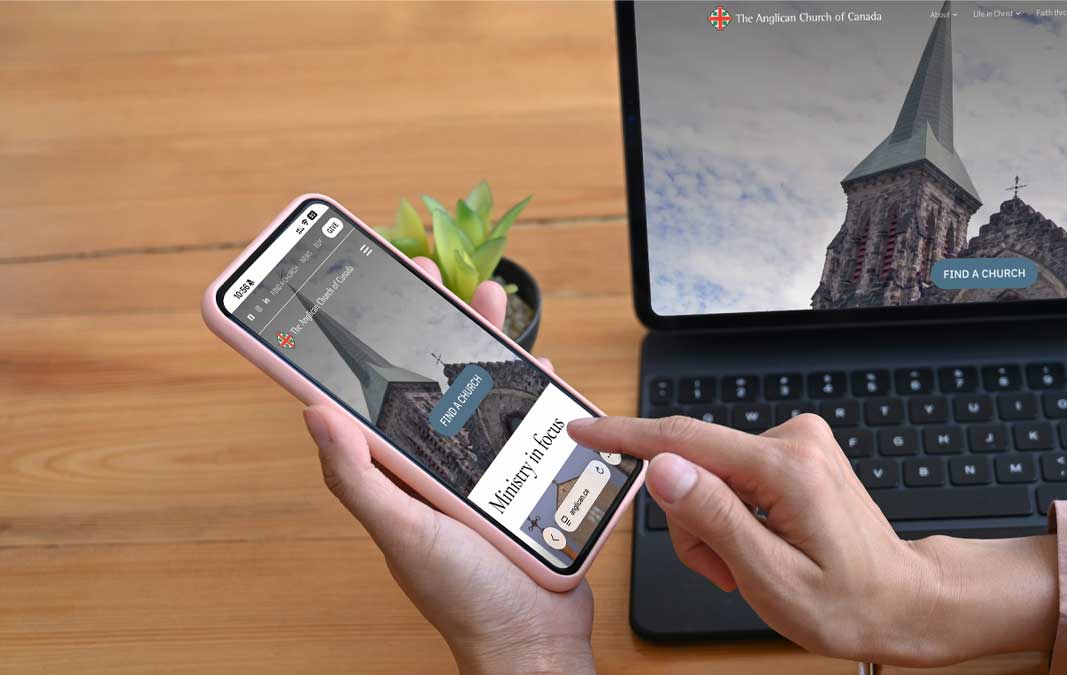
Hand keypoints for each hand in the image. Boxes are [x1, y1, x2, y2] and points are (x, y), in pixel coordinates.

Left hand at [304, 258, 594, 674]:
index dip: (364, 343)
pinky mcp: (528, 473)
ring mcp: (484, 465)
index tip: (360, 295)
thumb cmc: (463, 596)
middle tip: (427, 274)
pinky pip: (530, 419)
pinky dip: (534, 388)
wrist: (534, 638)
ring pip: (483, 389)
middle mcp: (437, 461)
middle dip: (429, 323)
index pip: (371, 394)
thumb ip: (359, 476)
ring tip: (487, 299)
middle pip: (431, 378)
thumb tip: (314, 413)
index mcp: (398, 469)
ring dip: (484, 342)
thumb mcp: (402, 532)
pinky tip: (539, 366)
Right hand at [568, 414, 1058, 665]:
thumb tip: (663, 467)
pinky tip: (755, 545)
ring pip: (708, 475)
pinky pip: (731, 476)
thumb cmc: (848, 602)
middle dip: (692, 522)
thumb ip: (713, 517)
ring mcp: (796, 443)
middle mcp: (792, 440)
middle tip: (723, 570)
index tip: (585, 431)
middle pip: (694, 464)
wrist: (903, 600)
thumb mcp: (770, 576)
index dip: (626, 436)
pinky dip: (730, 514)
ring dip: (712, 524)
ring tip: (744, 566)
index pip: (684, 439)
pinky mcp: (794, 452)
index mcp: (786, 466)